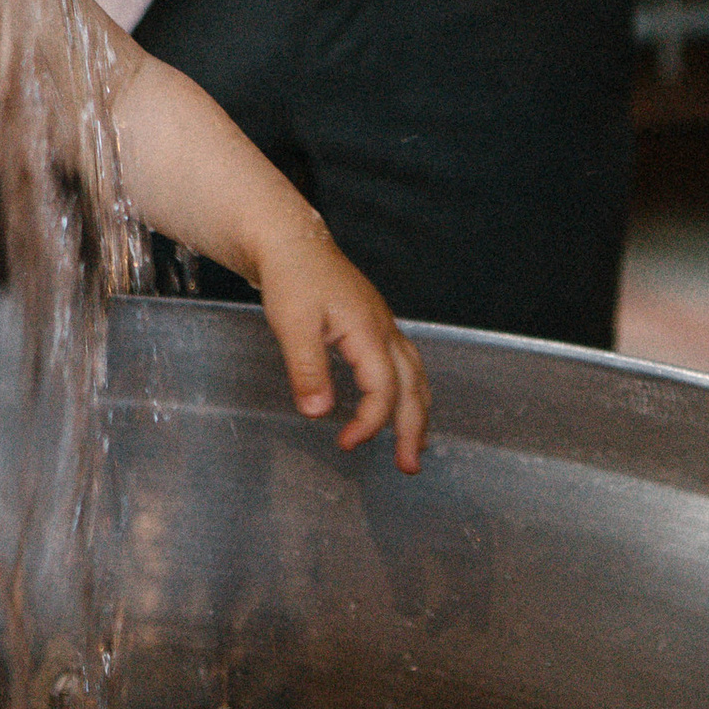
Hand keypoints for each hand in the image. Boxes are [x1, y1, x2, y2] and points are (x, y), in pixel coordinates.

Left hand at [253, 215, 427, 466]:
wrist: (292, 242)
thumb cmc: (291, 278)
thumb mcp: (292, 324)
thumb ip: (306, 369)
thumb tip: (318, 412)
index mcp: (368, 330)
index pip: (383, 388)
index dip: (370, 421)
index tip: (346, 443)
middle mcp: (385, 330)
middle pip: (413, 386)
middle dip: (414, 429)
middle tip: (409, 466)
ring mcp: (384, 326)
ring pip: (415, 375)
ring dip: (417, 412)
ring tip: (414, 446)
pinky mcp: (376, 325)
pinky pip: (405, 364)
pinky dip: (409, 391)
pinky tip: (399, 406)